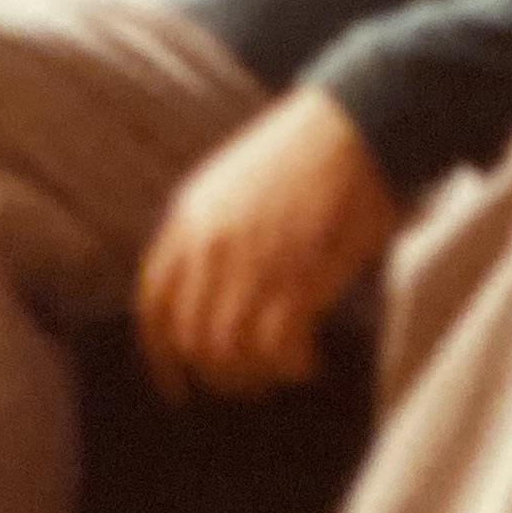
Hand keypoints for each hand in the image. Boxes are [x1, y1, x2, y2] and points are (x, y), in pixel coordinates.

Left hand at [134, 91, 398, 402]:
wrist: (357, 125)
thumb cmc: (307, 151)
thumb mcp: (231, 181)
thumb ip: (208, 232)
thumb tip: (208, 293)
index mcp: (188, 219)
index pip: (154, 307)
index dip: (161, 358)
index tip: (178, 386)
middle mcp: (210, 247)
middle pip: (191, 340)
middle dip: (217, 376)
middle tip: (247, 386)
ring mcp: (251, 264)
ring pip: (228, 354)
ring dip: (254, 378)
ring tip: (282, 374)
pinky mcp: (298, 279)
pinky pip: (276, 352)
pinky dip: (291, 368)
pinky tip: (310, 363)